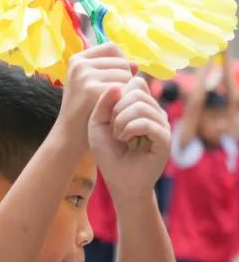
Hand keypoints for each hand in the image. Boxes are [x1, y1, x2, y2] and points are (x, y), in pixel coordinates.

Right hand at [55, 44, 134, 153]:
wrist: (69, 135)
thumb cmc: (84, 110)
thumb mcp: (92, 85)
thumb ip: (112, 71)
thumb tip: (136, 64)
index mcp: (77, 59)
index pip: (112, 48)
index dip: (121, 63)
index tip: (116, 81)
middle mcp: (79, 64)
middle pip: (121, 62)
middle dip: (125, 79)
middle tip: (115, 98)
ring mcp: (84, 76)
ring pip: (125, 75)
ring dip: (126, 90)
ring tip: (115, 104)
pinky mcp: (92, 90)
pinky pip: (123, 88)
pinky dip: (124, 100)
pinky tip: (116, 110)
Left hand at [90, 76, 170, 201]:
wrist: (118, 178)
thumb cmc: (108, 151)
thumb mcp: (97, 122)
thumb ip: (103, 102)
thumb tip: (117, 84)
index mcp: (140, 105)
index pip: (135, 83)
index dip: (117, 94)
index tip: (108, 114)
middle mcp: (154, 112)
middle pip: (138, 91)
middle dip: (118, 107)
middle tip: (112, 126)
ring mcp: (161, 124)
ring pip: (142, 105)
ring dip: (122, 120)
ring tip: (118, 135)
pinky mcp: (165, 138)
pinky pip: (148, 122)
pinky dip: (130, 128)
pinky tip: (124, 138)